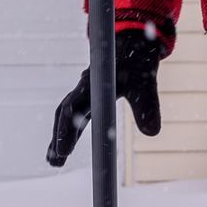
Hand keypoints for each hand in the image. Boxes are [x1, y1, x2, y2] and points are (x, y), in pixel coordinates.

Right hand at [47, 29, 164, 166]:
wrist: (132, 44)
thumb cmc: (137, 63)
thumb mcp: (145, 84)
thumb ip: (148, 107)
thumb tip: (152, 133)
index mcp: (91, 85)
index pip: (72, 109)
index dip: (66, 131)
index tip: (63, 152)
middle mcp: (83, 90)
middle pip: (63, 116)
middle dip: (58, 138)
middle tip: (56, 162)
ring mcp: (83, 94)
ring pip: (65, 117)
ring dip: (59, 138)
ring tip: (54, 162)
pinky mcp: (88, 99)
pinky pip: (72, 117)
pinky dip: (66, 133)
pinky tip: (64, 151)